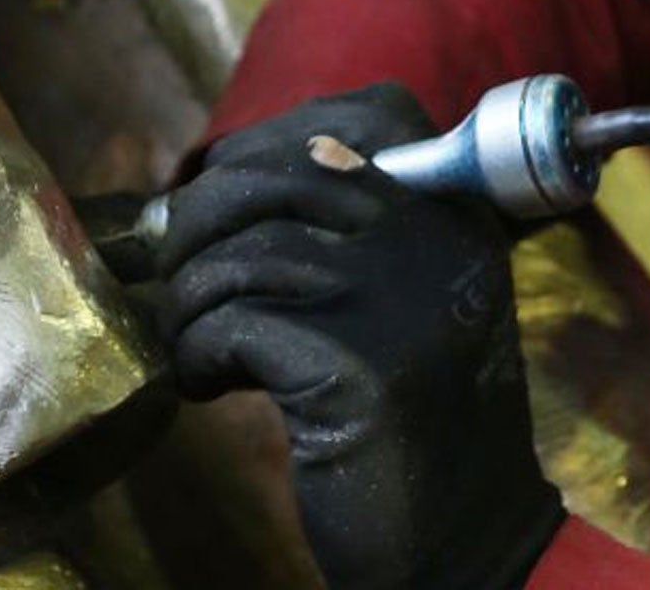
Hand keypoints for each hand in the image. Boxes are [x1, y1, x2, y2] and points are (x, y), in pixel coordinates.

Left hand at [155, 85, 563, 589]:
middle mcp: (436, 240)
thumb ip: (357, 228)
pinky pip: (231, 324)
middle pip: (280, 174)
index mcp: (456, 214)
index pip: (362, 113)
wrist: (467, 536)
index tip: (227, 189)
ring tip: (196, 342)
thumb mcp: (411, 297)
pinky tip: (207, 385)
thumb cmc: (417, 416)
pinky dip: (196, 353)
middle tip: (182, 273)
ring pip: (243, 253)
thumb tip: (226, 174)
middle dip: (202, 217)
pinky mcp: (357, 367)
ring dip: (191, 301)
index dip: (269, 140)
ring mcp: (399, 299)